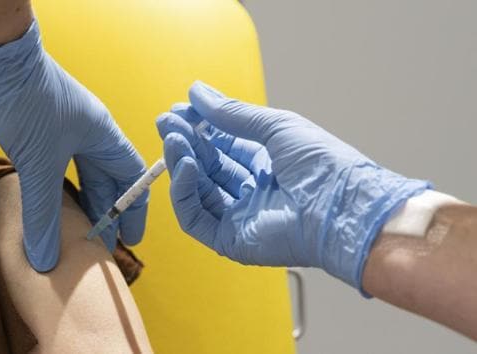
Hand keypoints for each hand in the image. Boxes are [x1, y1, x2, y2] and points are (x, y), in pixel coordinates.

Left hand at [0, 17, 147, 271]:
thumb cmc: (29, 105)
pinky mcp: (39, 128)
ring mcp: (64, 129)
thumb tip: (45, 261)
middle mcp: (89, 133)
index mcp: (103, 136)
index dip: (133, 209)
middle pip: (106, 179)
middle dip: (105, 213)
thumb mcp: (40, 164)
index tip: (130, 239)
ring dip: (80, 203)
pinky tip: (48, 206)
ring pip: (80, 174)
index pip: (131, 177)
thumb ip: (44, 215)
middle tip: (99, 246)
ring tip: (76, 233)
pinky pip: (56, 168)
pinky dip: (56, 190)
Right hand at [157, 81, 428, 288]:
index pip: (223, 145)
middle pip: (208, 166)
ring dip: (181, 163)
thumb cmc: (324, 166)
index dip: (200, 127)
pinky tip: (184, 166)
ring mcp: (240, 216)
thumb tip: (197, 92)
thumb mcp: (276, 127)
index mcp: (269, 164)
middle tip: (166, 123)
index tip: (179, 111)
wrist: (343, 208)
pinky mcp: (231, 240)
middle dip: (186, 142)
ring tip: (174, 138)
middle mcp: (253, 190)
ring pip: (198, 190)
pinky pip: (196, 218)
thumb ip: (233, 114)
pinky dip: (184, 192)